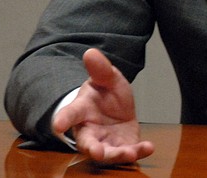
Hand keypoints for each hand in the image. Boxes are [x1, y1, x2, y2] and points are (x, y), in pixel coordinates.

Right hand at [52, 48, 154, 164]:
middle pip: (87, 142)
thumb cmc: (105, 93)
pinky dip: (138, 151)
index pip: (70, 114)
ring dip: (116, 155)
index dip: (63, 119)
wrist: (116, 109)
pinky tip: (149, 147)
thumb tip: (90, 52)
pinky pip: (128, 152)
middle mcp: (90, 130)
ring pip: (107, 153)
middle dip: (91, 148)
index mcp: (82, 110)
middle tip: (95, 151)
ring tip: (129, 153)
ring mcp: (105, 141)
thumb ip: (100, 69)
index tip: (57, 125)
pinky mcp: (121, 147)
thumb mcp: (107, 78)